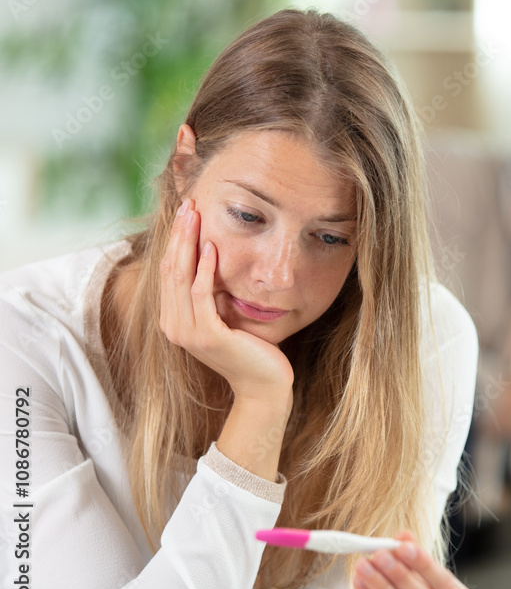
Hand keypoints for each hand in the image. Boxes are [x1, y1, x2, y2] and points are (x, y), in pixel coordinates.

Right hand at [159, 198, 294, 401]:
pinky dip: (204, 269)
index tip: (187, 211)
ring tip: (195, 215)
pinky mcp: (208, 335)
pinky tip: (211, 248)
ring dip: (188, 242)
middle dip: (179, 233)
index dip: (175, 240)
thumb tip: (212, 259)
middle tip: (188, 202)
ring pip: (181, 277)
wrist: (263, 386)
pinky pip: (201, 294)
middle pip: (170, 269)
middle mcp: (174, 326)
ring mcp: (188, 332)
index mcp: (174, 321)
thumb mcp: (225, 317)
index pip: (169, 272)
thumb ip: (213, 296)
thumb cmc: (250, 351)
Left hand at [341, 529, 475, 588]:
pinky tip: (359, 581)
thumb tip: (404, 536)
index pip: (447, 587)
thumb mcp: (418, 572)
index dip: (426, 567)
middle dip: (402, 577)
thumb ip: (413, 554)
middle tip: (381, 555)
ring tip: (365, 565)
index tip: (405, 547)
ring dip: (381, 587)